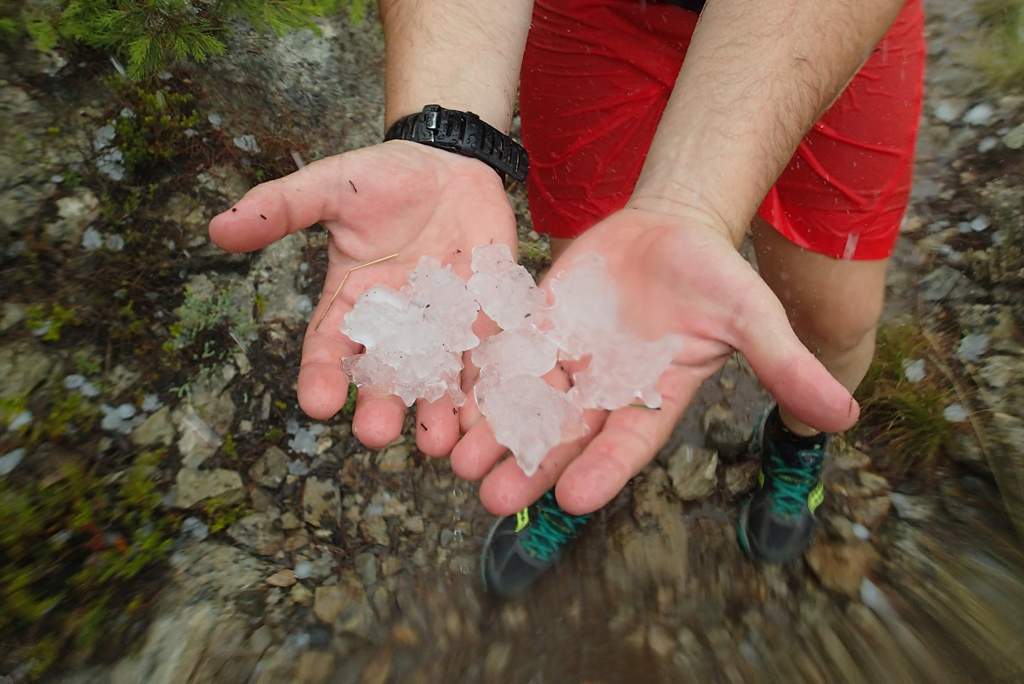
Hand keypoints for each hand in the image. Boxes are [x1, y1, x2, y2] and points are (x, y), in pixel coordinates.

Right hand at [209, 141, 515, 455]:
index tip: (317, 403)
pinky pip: (485, 358)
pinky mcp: (485, 320)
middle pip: (383, 375)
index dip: (321, 376)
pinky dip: (486, 386)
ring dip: (435, 412)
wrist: (451, 164)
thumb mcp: (331, 186)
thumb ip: (284, 207)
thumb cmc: (385, 177)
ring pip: (436, 378)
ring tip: (434, 443)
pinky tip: (486, 417)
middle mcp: (395, 326)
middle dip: (379, 406)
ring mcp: (441, 327)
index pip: (329, 347)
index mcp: (351, 302)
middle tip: (376, 434)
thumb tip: (219, 227)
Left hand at [451, 206, 858, 515]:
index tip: (569, 500)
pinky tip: (447, 399)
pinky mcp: (537, 329)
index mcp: (652, 398)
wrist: (670, 228)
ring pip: (524, 405)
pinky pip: (505, 357)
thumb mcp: (752, 315)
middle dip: (528, 468)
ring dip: (491, 433)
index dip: (601, 471)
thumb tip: (844, 415)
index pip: (626, 444)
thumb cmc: (715, 273)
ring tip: (455, 461)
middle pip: (563, 438)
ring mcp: (567, 361)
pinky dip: (478, 379)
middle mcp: (604, 391)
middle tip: (491, 501)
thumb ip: (785, 364)